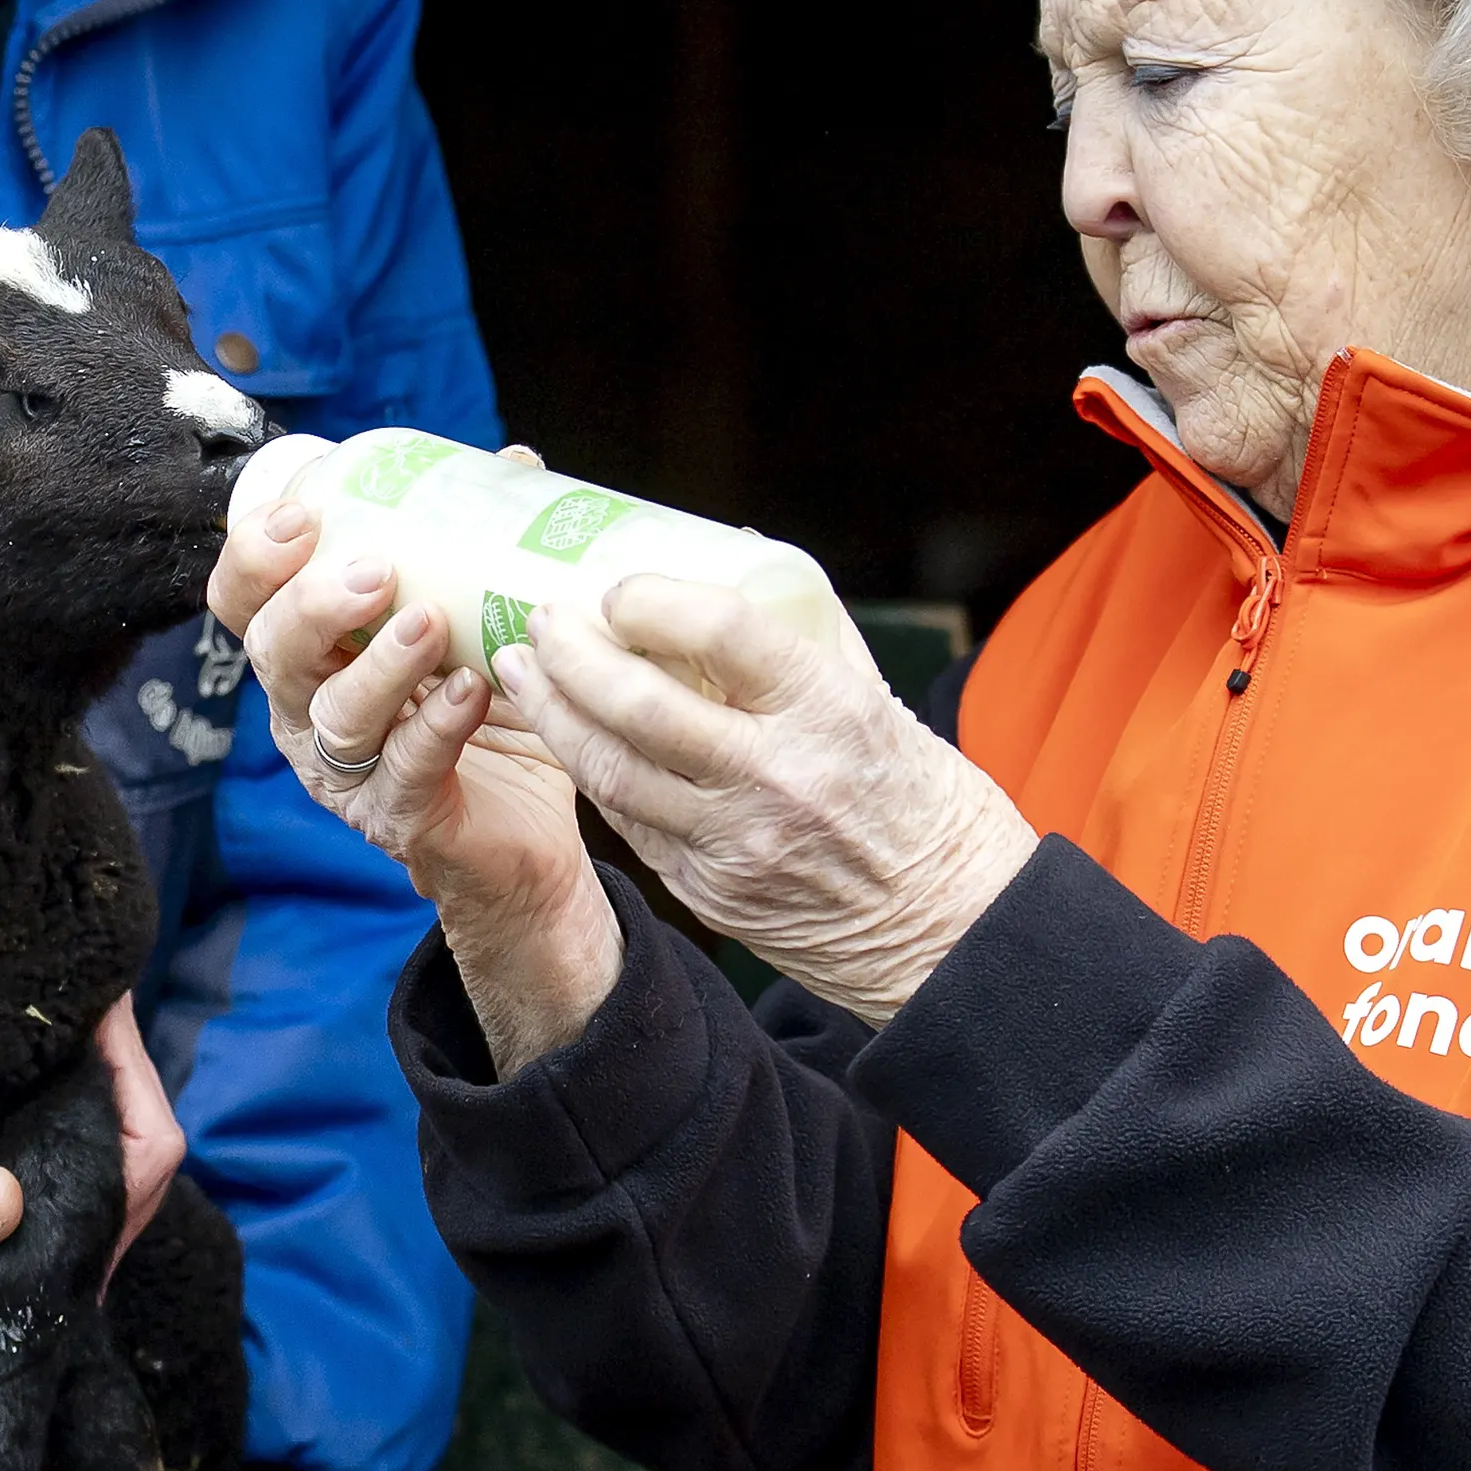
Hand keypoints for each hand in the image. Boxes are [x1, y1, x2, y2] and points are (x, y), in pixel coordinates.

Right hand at [0, 993, 183, 1366]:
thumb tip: (0, 1200)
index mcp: (21, 1272)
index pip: (134, 1168)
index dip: (129, 1080)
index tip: (102, 1003)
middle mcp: (32, 1251)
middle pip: (124, 1144)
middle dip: (112, 1065)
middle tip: (85, 985)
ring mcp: (8, 1228)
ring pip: (86, 1138)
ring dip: (77, 1074)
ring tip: (59, 1000)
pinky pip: (38, 1135)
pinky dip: (40, 1086)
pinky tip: (17, 1039)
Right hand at [212, 453, 620, 1059]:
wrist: (525, 837)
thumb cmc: (480, 715)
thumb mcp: (468, 622)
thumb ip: (473, 551)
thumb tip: (513, 460)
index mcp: (310, 654)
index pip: (244, 600)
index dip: (252, 556)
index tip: (300, 514)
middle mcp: (310, 712)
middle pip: (273, 653)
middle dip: (313, 605)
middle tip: (373, 571)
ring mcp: (349, 773)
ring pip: (335, 716)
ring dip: (380, 665)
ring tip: (428, 624)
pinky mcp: (400, 819)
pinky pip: (406, 771)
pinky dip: (437, 726)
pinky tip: (470, 690)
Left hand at [501, 577, 1036, 1024]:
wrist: (948, 928)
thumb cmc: (920, 798)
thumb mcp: (879, 700)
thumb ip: (804, 629)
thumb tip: (735, 541)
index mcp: (830, 711)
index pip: (721, 632)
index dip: (653, 600)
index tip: (618, 587)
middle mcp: (778, 777)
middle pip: (640, 705)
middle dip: (572, 654)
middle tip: (542, 618)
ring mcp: (736, 843)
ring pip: (610, 770)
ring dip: (552, 713)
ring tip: (523, 669)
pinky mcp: (710, 892)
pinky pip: (627, 821)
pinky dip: (590, 771)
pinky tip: (566, 735)